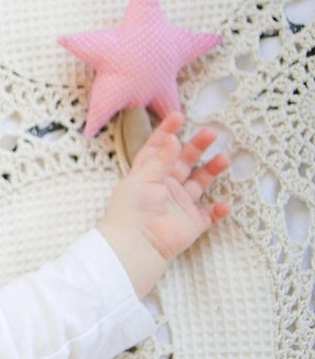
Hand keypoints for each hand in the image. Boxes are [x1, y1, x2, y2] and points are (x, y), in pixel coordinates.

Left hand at [99, 112, 231, 296]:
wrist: (138, 242)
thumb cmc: (133, 209)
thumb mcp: (145, 177)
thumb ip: (162, 158)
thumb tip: (172, 137)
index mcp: (147, 175)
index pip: (158, 149)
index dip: (167, 132)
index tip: (179, 116)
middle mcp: (164, 187)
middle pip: (183, 162)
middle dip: (197, 147)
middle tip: (211, 133)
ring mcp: (178, 205)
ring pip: (199, 184)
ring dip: (212, 171)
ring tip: (224, 159)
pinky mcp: (190, 224)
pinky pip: (209, 215)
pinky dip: (218, 210)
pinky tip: (224, 204)